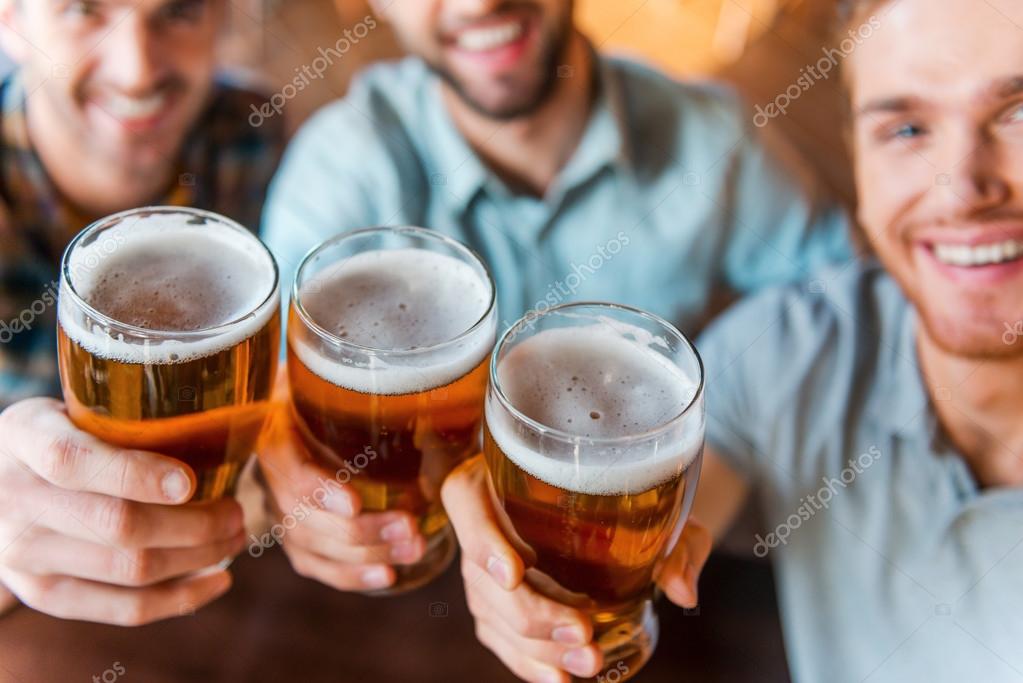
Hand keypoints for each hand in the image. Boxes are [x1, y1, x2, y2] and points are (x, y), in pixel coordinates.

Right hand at [0, 398, 243, 624]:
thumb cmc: (61, 435)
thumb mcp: (73, 407)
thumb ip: (124, 418)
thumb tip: (218, 426)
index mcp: (24, 437)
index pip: (73, 461)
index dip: (137, 475)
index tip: (191, 481)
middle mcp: (15, 500)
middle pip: (117, 524)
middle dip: (195, 523)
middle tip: (236, 511)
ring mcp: (25, 556)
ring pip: (128, 568)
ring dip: (197, 557)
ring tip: (234, 537)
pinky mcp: (43, 595)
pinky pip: (121, 608)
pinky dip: (179, 599)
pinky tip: (217, 580)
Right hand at [255, 369, 425, 591]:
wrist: (301, 407)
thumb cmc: (333, 393)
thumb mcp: (340, 384)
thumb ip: (372, 396)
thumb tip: (440, 407)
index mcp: (277, 432)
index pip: (289, 467)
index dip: (320, 489)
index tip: (354, 502)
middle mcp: (270, 476)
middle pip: (307, 516)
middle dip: (362, 529)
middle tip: (410, 526)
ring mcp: (279, 512)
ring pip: (315, 546)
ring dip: (367, 554)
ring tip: (414, 547)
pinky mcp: (294, 539)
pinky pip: (317, 566)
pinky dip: (352, 576)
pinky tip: (387, 577)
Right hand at [442, 455, 711, 682]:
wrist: (617, 511)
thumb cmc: (627, 497)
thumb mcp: (658, 507)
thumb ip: (676, 541)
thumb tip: (682, 589)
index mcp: (495, 476)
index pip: (466, 502)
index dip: (483, 539)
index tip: (516, 572)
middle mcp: (481, 522)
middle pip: (482, 575)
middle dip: (532, 613)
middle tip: (582, 629)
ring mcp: (482, 569)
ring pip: (492, 614)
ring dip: (538, 645)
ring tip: (588, 660)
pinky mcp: (493, 604)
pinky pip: (498, 638)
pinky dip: (528, 662)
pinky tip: (560, 675)